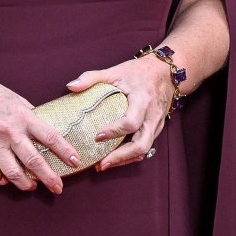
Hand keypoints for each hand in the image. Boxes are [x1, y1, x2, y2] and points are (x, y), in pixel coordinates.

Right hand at [0, 78, 79, 193]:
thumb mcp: (18, 101)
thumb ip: (32, 117)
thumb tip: (45, 130)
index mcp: (24, 118)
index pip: (50, 137)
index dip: (64, 151)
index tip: (75, 161)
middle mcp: (11, 133)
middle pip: (34, 160)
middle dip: (49, 177)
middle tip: (58, 188)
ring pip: (13, 172)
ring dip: (26, 184)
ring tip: (33, 187)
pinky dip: (2, 180)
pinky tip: (8, 182)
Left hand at [67, 54, 173, 171]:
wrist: (164, 72)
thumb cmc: (138, 72)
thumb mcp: (115, 71)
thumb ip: (92, 78)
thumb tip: (70, 86)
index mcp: (143, 100)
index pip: (131, 122)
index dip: (114, 132)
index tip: (97, 136)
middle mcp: (152, 115)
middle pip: (141, 144)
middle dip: (120, 157)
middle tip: (100, 164)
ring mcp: (156, 124)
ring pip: (144, 150)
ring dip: (124, 160)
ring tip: (104, 165)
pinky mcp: (156, 129)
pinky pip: (145, 147)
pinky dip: (130, 155)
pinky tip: (115, 158)